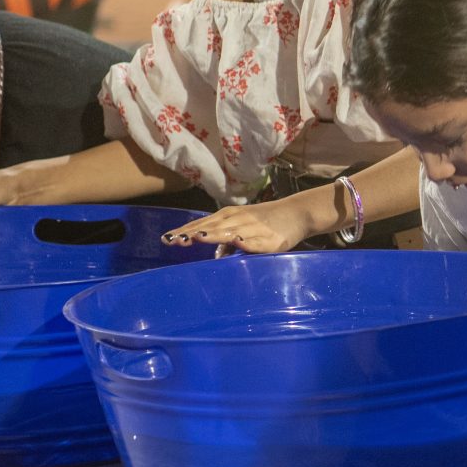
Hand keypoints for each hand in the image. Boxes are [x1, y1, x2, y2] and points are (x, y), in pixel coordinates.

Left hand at [161, 200, 313, 255]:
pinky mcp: (271, 240)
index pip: (202, 224)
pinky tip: (236, 242)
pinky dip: (246, 242)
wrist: (299, 212)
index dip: (185, 231)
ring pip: (231, 231)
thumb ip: (228, 240)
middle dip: (192, 233)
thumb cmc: (268, 221)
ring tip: (196, 237)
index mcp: (230, 217)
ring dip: (213, 234)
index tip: (167, 238)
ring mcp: (255, 228)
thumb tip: (216, 255)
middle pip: (212, 226)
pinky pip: (256, 242)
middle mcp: (239, 219)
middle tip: (173, 240)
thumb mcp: (244, 227)